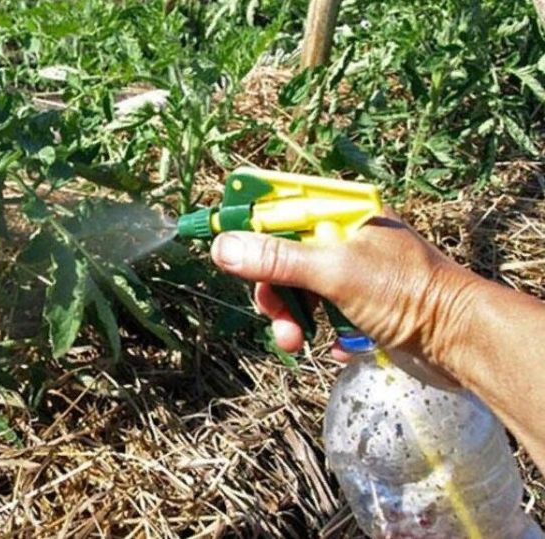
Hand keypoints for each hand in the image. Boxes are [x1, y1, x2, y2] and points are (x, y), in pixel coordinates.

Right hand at [209, 211, 482, 366]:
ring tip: (297, 342)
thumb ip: (277, 259)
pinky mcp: (360, 305)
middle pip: (281, 254)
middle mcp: (344, 238)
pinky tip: (335, 344)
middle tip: (276, 316)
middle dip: (271, 290)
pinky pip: (319, 312)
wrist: (461, 341)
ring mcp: (352, 273)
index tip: (220, 244)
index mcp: (341, 214)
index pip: (279, 206)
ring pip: (297, 288)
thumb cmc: (407, 294)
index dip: (247, 223)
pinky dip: (317, 329)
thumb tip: (221, 246)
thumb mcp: (334, 272)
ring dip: (290, 318)